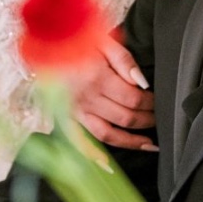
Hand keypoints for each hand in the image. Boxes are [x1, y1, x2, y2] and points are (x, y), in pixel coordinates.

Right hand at [75, 31, 157, 150]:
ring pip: (109, 135)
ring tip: (149, 143)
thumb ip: (124, 60)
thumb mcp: (102, 40)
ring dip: (132, 141)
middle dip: (147, 120)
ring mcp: (76, 111)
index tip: (157, 99)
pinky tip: (115, 161)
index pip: (133, 98)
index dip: (150, 102)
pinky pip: (86, 141)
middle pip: (125, 118)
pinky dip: (101, 154)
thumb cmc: (75, 39)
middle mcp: (87, 98)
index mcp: (97, 77)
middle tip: (159, 117)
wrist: (44, 45)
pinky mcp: (68, 118)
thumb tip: (142, 82)